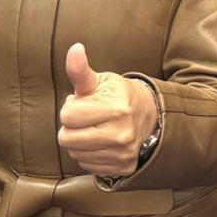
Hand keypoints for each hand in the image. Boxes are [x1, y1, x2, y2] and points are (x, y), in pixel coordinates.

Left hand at [56, 44, 154, 178]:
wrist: (150, 115)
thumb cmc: (119, 95)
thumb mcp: (100, 80)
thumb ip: (81, 70)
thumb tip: (74, 49)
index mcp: (117, 108)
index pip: (67, 116)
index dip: (71, 107)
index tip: (84, 103)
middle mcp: (122, 134)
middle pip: (67, 138)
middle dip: (71, 126)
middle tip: (87, 117)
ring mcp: (123, 153)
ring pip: (75, 153)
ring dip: (79, 141)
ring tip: (95, 128)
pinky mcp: (123, 167)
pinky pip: (86, 165)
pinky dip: (89, 154)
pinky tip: (101, 142)